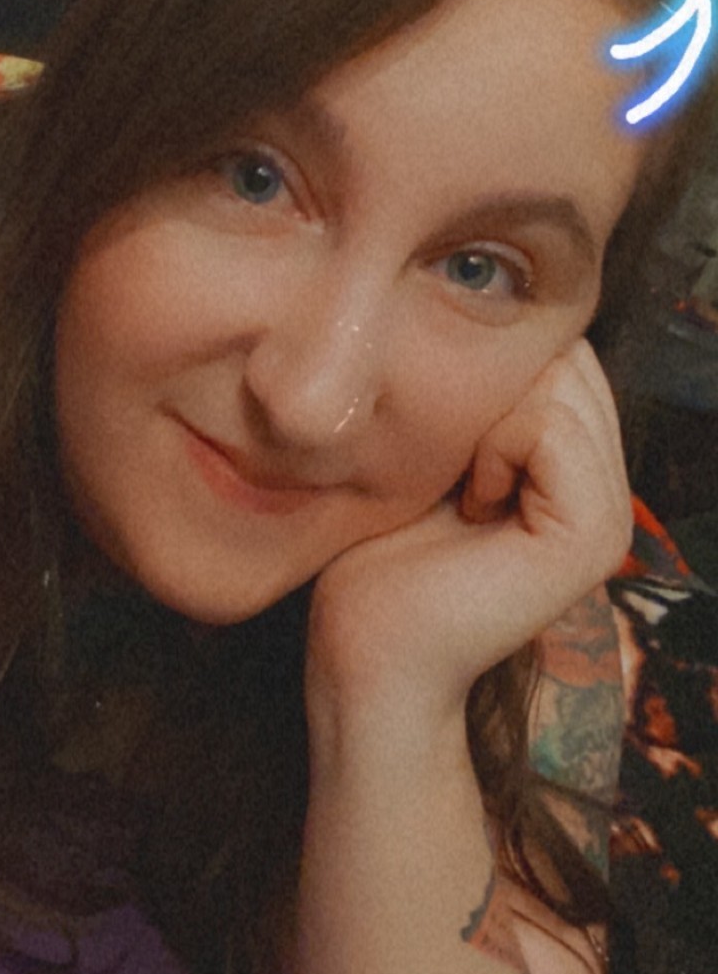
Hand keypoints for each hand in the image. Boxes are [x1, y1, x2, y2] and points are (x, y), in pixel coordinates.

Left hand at [305, 340, 632, 730]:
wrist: (363, 654)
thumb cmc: (376, 556)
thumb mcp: (433, 454)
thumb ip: (481, 401)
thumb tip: (496, 319)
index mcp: (575, 476)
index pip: (562, 355)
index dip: (492, 374)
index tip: (446, 453)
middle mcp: (609, 495)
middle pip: (569, 361)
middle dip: (497, 390)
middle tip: (455, 472)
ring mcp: (610, 519)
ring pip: (563, 384)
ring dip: (490, 419)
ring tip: (465, 491)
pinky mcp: (592, 536)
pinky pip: (552, 427)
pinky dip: (496, 446)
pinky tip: (473, 504)